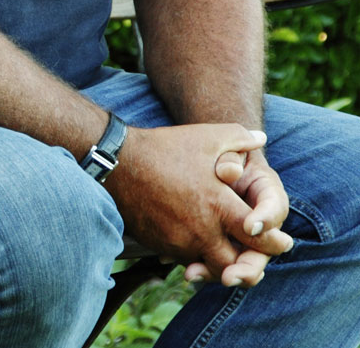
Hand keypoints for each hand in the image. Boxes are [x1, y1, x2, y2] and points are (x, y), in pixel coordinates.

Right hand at [107, 123, 288, 285]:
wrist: (119, 163)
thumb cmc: (166, 147)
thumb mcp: (206, 136)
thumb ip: (238, 138)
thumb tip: (260, 138)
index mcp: (218, 205)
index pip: (258, 236)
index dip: (274, 242)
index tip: (282, 242)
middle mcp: (202, 230)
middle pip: (236, 264)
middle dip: (251, 264)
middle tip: (257, 257)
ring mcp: (180, 242)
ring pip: (211, 266)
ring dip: (223, 262)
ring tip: (231, 253)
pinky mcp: (162, 246)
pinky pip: (187, 260)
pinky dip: (198, 257)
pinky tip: (201, 245)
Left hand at [185, 142, 291, 286]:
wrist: (206, 160)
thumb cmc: (222, 152)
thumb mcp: (227, 147)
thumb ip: (230, 157)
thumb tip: (229, 172)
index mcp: (267, 193)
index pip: (275, 207)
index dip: (266, 218)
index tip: (249, 226)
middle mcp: (261, 223)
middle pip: (263, 250)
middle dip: (247, 266)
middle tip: (229, 275)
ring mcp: (244, 239)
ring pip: (240, 264)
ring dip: (221, 273)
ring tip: (195, 274)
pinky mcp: (224, 247)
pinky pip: (217, 263)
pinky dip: (201, 268)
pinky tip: (183, 270)